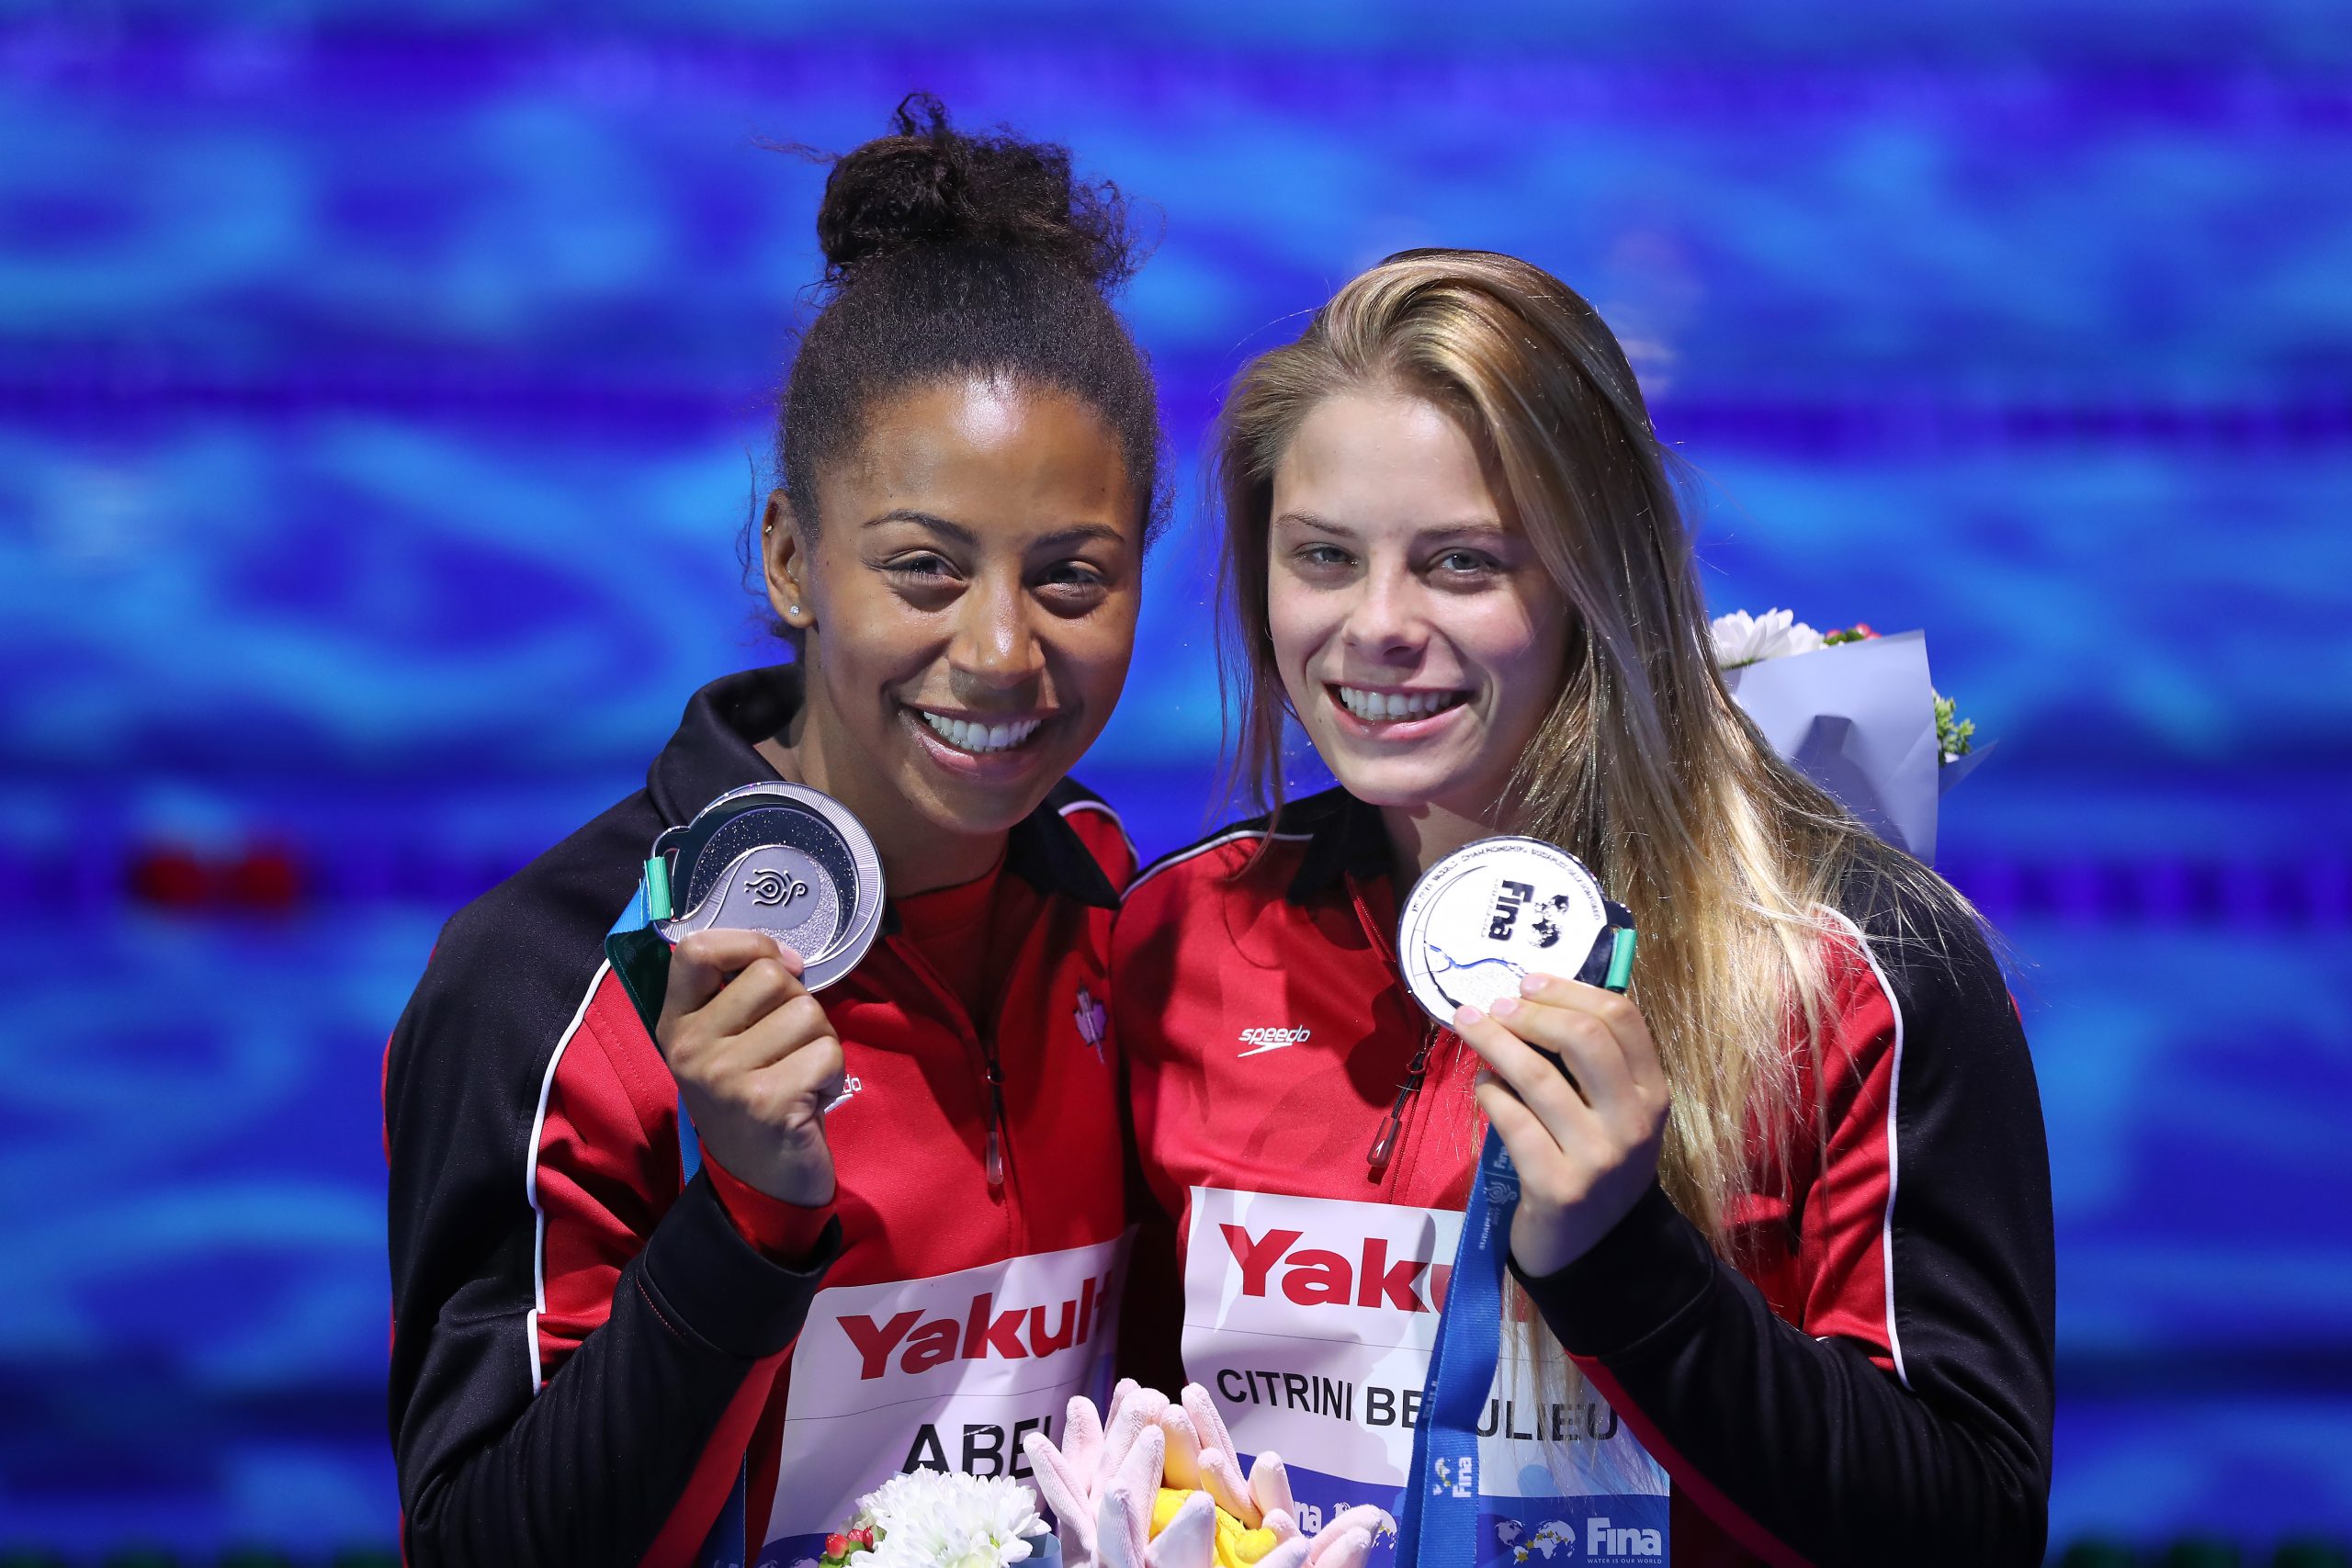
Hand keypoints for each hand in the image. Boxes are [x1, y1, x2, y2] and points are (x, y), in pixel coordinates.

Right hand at [656, 928, 844, 1206]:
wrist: (759, 1187)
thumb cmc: (752, 1101)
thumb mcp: (726, 1045)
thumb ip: (739, 996)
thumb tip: (786, 959)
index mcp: (676, 1024)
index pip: (696, 950)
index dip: (750, 944)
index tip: (780, 968)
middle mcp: (690, 1048)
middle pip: (771, 976)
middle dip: (800, 1004)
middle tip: (790, 1048)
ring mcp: (725, 1076)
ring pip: (808, 1013)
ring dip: (821, 1042)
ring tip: (801, 1076)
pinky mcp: (767, 1102)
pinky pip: (828, 1052)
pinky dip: (834, 1073)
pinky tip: (812, 1099)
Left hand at [1454, 973, 1668, 1277]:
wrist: (1593, 1248)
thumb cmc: (1595, 1162)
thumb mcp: (1612, 1112)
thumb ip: (1589, 1064)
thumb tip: (1529, 998)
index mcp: (1654, 1093)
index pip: (1621, 1018)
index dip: (1568, 990)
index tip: (1527, 982)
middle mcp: (1634, 1122)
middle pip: (1582, 1038)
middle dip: (1529, 1012)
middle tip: (1493, 1005)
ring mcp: (1598, 1157)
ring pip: (1537, 1077)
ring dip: (1494, 1043)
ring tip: (1469, 1026)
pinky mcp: (1559, 1186)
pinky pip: (1513, 1121)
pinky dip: (1489, 1094)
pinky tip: (1481, 1086)